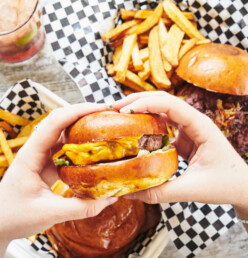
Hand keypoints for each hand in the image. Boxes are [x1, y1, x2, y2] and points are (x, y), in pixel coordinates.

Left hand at [0, 103, 116, 253]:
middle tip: (105, 115)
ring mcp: (41, 156)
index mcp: (31, 155)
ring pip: (63, 133)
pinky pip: (65, 149)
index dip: (77, 111)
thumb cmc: (14, 217)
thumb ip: (81, 207)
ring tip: (102, 127)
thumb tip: (110, 198)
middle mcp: (36, 150)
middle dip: (82, 114)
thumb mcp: (48, 213)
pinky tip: (92, 149)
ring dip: (81, 127)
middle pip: (60, 121)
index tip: (99, 109)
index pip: (54, 123)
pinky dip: (79, 145)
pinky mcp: (46, 164)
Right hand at [113, 92, 247, 209]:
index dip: (147, 103)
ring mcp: (188, 128)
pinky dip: (147, 123)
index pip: (172, 105)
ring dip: (141, 108)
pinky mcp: (183, 137)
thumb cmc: (225, 184)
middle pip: (164, 100)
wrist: (241, 186)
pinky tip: (133, 129)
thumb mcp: (191, 190)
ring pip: (162, 110)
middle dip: (139, 100)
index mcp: (201, 126)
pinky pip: (162, 125)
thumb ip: (160, 192)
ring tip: (120, 114)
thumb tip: (129, 192)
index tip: (125, 110)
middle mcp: (194, 122)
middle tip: (115, 107)